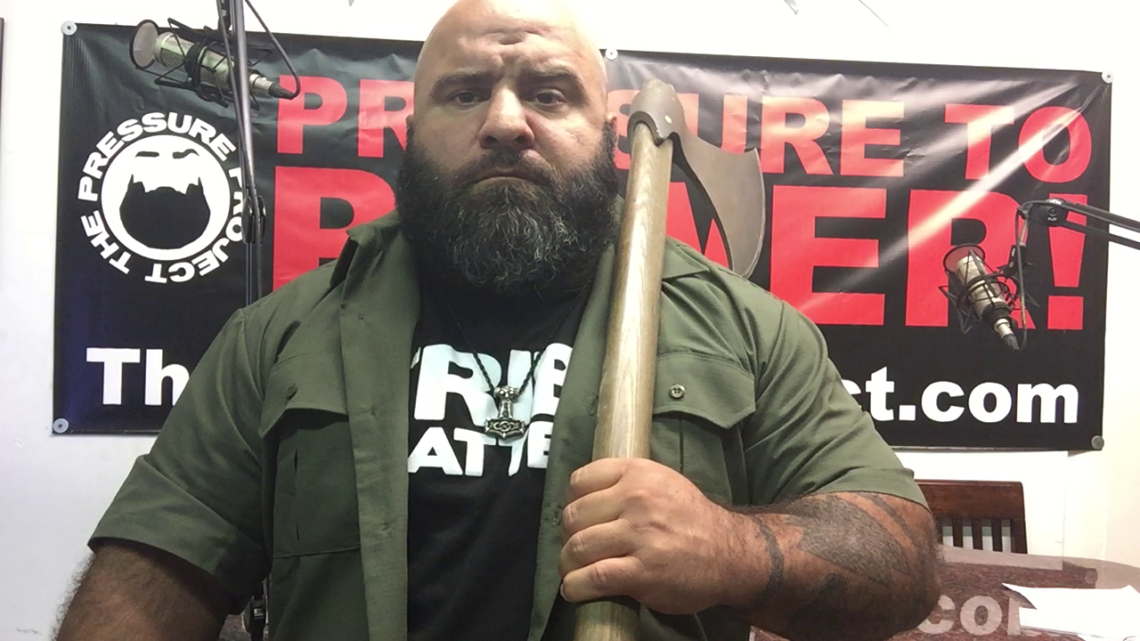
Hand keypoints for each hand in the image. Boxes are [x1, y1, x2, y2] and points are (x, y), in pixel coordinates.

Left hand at [557, 458, 750, 614]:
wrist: (730, 553)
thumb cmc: (691, 520)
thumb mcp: (661, 482)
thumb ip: (625, 483)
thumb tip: (581, 499)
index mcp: (638, 473)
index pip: (579, 482)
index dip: (572, 503)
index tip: (578, 519)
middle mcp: (637, 499)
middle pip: (573, 517)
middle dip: (569, 537)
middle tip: (578, 549)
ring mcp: (640, 535)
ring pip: (578, 547)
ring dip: (568, 564)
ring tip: (574, 571)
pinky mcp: (642, 571)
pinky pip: (594, 577)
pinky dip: (576, 586)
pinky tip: (576, 589)